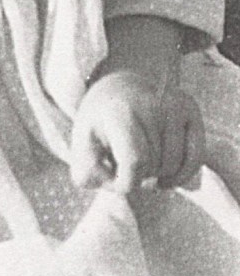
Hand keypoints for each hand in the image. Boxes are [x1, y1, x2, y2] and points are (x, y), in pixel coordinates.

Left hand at [70, 70, 204, 193]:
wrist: (117, 89)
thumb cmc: (99, 124)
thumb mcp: (82, 145)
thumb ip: (88, 173)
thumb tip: (120, 186)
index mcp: (119, 110)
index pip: (135, 161)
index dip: (126, 181)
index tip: (116, 180)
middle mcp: (150, 102)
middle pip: (154, 165)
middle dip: (139, 175)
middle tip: (124, 162)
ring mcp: (174, 104)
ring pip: (174, 166)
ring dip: (157, 174)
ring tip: (140, 160)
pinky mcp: (190, 109)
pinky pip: (194, 158)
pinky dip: (181, 175)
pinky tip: (164, 178)